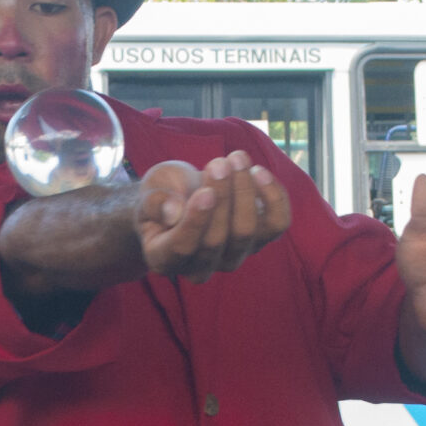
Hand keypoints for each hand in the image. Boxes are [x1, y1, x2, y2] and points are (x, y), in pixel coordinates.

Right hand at [136, 151, 293, 281]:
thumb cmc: (164, 193)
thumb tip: (173, 213)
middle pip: (217, 239)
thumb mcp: (149, 191)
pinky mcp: (258, 240)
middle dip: (222, 195)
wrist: (185, 193)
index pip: (182, 248)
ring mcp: (232, 257)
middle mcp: (199, 267)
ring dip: (245, 191)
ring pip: (247, 232)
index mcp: (163, 258)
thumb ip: (154, 203)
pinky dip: (273, 196)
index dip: (196, 221)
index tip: (205, 191)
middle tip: (220, 162)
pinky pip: (276, 224)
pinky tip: (259, 171)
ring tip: (238, 158)